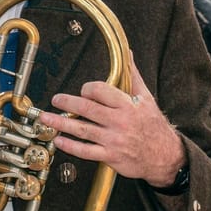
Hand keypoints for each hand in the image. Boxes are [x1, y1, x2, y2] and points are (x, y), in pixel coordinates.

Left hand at [47, 71, 183, 185]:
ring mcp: (114, 140)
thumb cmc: (153, 126)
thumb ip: (133, 76)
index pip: (101, 91)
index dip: (88, 89)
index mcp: (127, 105)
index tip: (83, 91)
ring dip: (61, 123)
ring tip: (46, 118)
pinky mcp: (111, 156)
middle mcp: (120, 122)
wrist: (165, 156)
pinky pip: (86, 151)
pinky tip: (59, 141)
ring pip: (82, 129)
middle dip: (67, 102)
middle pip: (87, 109)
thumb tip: (128, 53)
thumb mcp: (146, 98)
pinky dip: (70, 146)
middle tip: (56, 100)